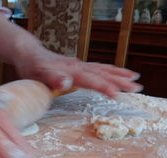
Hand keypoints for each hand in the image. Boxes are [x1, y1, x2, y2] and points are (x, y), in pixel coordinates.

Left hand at [14, 49, 141, 97]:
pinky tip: (119, 74)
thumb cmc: (32, 68)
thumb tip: (66, 82)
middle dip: (120, 81)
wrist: (29, 55)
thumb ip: (52, 79)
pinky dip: (111, 71)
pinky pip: (100, 68)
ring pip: (104, 69)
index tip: (117, 94)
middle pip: (103, 73)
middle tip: (138, 88)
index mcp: (71, 71)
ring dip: (120, 75)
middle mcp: (79, 67)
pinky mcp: (79, 67)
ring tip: (136, 79)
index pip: (91, 80)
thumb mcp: (38, 75)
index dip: (104, 87)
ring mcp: (80, 66)